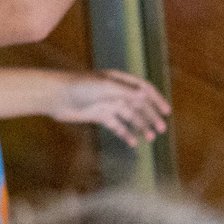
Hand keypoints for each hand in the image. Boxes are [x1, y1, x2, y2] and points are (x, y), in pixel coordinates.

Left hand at [40, 69, 170, 146]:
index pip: (143, 89)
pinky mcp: (100, 116)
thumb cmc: (79, 87)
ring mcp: (108, 104)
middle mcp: (116, 91)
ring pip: (130, 117)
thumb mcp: (104, 86)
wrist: (56, 96)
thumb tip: (145, 95)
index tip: (167, 112)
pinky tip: (133, 143)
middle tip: (161, 130)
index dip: (156, 100)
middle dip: (151, 116)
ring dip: (141, 126)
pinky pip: (117, 126)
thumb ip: (125, 92)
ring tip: (151, 138)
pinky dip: (125, 134)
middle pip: (139, 105)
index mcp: (120, 80)